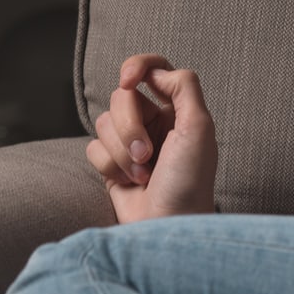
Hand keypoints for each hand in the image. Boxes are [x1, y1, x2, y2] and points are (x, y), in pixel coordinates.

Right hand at [88, 54, 217, 222]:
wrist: (168, 226)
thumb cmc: (189, 181)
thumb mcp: (199, 128)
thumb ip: (184, 87)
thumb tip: (156, 73)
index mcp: (176, 109)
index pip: (152, 69)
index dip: (136, 67)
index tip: (128, 80)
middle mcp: (152, 122)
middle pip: (121, 96)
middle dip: (129, 126)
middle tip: (147, 154)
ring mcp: (130, 143)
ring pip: (103, 122)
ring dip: (121, 151)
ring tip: (142, 174)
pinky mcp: (111, 164)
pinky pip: (93, 147)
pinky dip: (109, 165)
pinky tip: (128, 183)